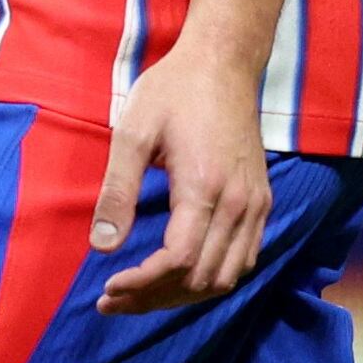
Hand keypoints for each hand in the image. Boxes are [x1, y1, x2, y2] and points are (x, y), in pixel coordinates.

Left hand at [92, 40, 272, 312]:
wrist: (223, 62)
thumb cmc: (173, 90)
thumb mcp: (133, 132)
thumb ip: (118, 191)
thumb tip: (102, 247)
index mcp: (205, 187)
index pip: (179, 261)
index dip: (142, 284)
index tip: (108, 287)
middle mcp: (239, 204)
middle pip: (202, 279)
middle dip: (155, 298)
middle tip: (112, 300)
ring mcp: (255, 205)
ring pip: (226, 277)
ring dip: (182, 295)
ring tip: (139, 296)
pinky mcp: (260, 201)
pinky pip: (243, 259)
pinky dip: (210, 279)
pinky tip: (177, 276)